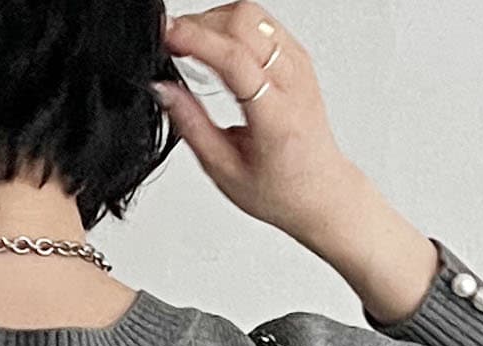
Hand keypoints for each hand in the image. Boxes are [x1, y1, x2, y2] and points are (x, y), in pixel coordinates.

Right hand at [156, 5, 360, 241]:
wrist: (318, 190)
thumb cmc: (279, 188)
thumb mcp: (225, 169)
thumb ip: (192, 126)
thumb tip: (163, 90)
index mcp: (276, 117)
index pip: (235, 60)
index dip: (196, 41)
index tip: (166, 35)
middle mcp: (293, 82)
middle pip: (243, 24)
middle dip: (200, 23)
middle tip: (171, 39)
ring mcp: (298, 64)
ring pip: (252, 16)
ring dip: (214, 20)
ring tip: (189, 43)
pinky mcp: (297, 56)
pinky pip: (261, 23)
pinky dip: (231, 25)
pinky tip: (215, 44)